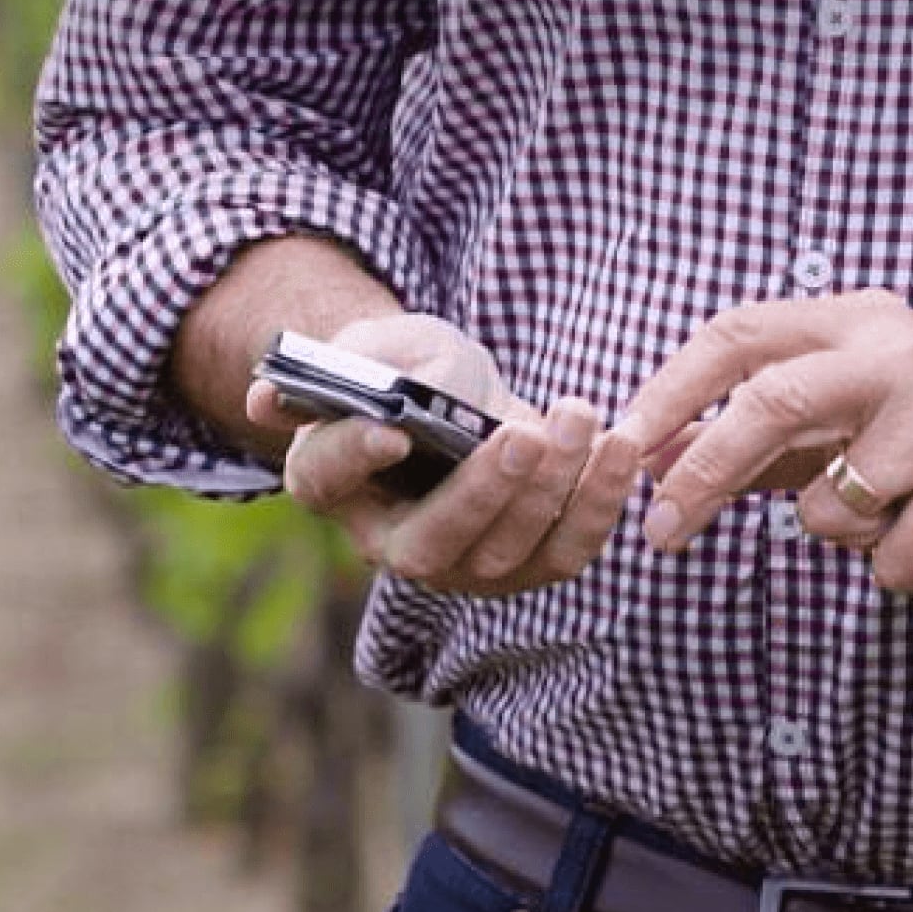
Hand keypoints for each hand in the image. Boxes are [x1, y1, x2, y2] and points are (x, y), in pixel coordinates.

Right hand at [260, 314, 641, 595]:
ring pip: (506, 555)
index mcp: (330, 482)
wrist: (465, 401)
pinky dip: (599, 503)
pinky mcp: (528, 564)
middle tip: (524, 434)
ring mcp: (463, 566)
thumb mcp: (383, 345)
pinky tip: (619, 448)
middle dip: (483, 493)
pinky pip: (566, 552)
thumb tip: (293, 397)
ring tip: (578, 416)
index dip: (355, 456)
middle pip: (430, 546)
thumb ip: (356, 362)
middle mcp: (390, 541)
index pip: (329, 478)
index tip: (391, 428)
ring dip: (553, 490)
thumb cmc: (413, 367)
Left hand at [612, 290, 912, 600]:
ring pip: (828, 503)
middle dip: (701, 474)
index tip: (615, 448)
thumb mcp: (849, 423)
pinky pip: (890, 559)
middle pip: (768, 401)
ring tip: (900, 518)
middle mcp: (899, 352)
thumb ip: (757, 435)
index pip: (736, 336)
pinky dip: (904, 572)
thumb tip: (647, 456)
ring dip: (844, 537)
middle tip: (662, 533)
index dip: (667, 392)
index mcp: (857, 323)